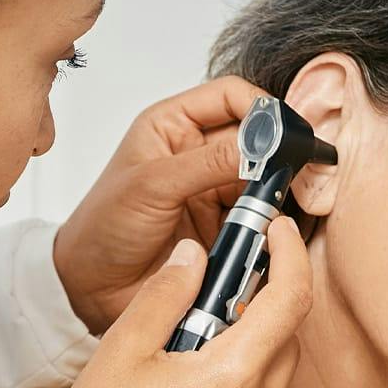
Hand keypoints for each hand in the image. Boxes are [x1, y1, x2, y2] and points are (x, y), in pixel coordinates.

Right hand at [52, 217, 311, 387]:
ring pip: (268, 383)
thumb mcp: (122, 351)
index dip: (291, 255)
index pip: (291, 299)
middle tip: (215, 296)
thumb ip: (166, 295)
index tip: (279, 232)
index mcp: (233, 375)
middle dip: (260, 308)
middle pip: (283, 341)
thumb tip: (195, 256)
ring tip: (186, 358)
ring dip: (244, 357)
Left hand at [53, 77, 262, 334]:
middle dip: (277, 153)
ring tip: (272, 208)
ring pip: (265, 178)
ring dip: (274, 192)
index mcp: (173, 126)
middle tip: (294, 172)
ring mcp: (214, 190)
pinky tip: (267, 231)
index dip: (261, 107)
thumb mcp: (152, 186)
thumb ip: (209, 162)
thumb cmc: (102, 229)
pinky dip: (270, 224)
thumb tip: (262, 144)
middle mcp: (198, 153)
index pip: (231, 96)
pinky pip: (261, 217)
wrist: (92, 290)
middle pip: (257, 137)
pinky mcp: (225, 226)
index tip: (284, 132)